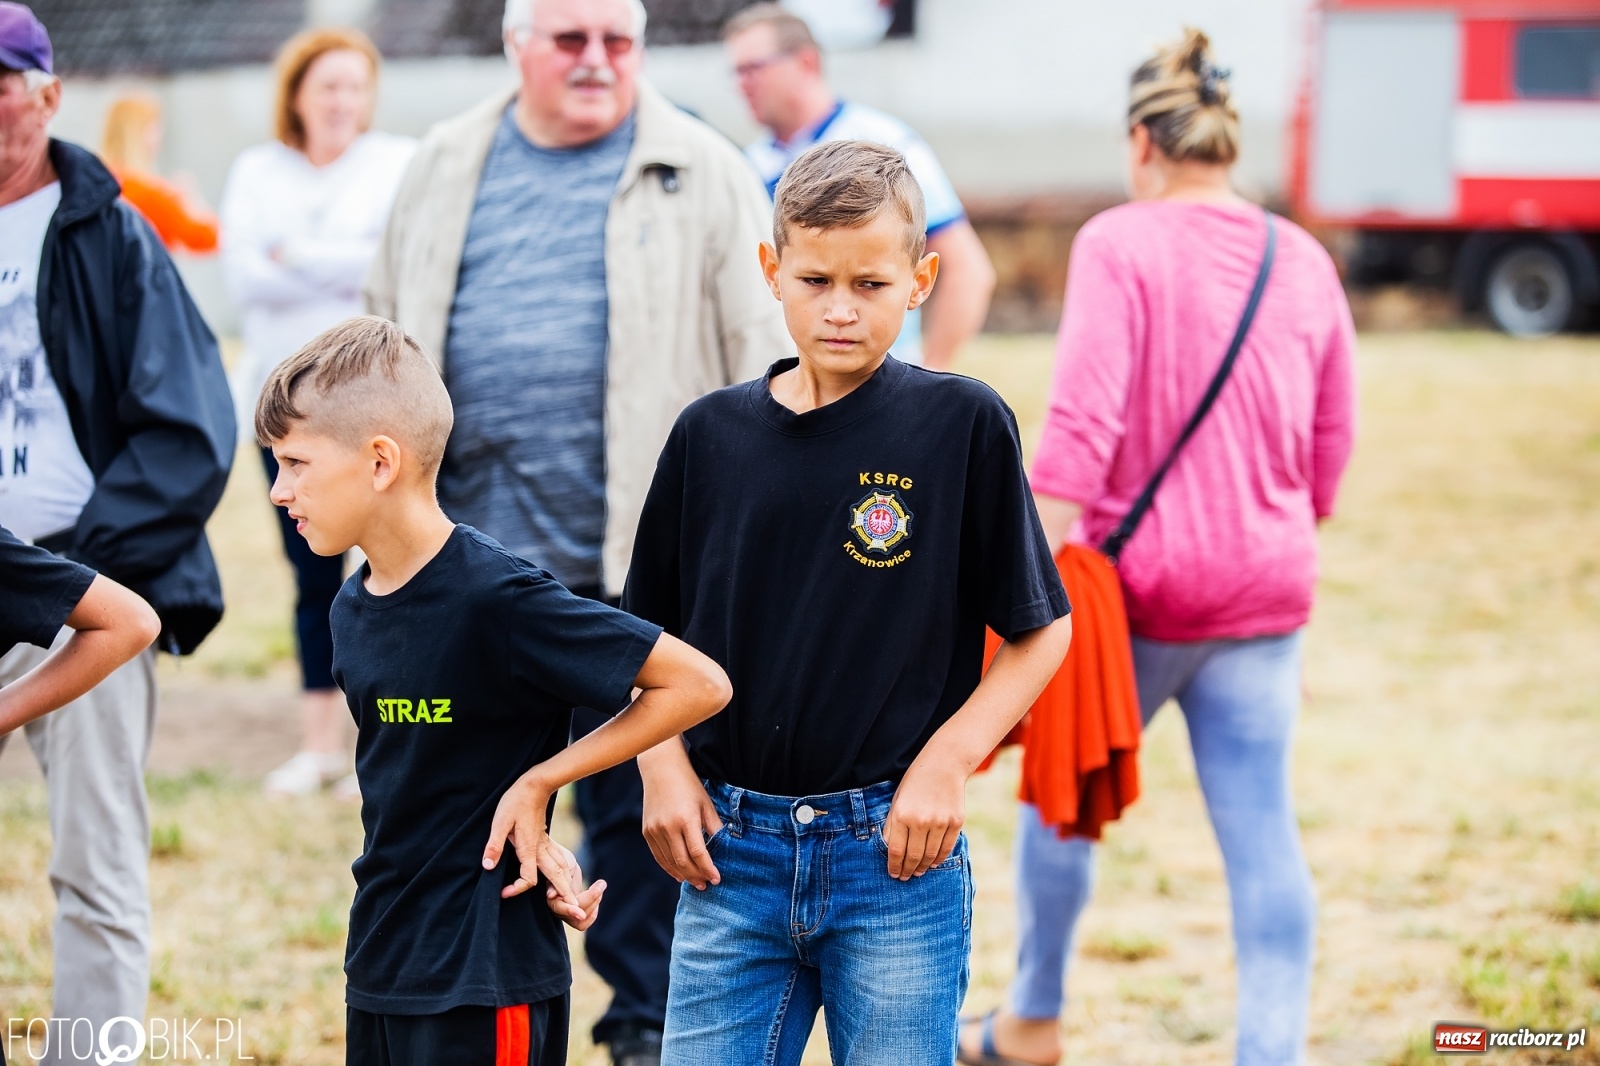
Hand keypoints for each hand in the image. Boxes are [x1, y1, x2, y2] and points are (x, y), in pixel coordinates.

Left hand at [482, 771, 580, 907]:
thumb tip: (488, 866)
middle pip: (558, 878)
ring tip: (573, 903)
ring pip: (563, 870)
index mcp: (529, 848)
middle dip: (567, 897)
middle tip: (577, 916)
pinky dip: (566, 874)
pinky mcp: (547, 842)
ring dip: (568, 887)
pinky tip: (566, 878)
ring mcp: (547, 846)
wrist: (535, 784)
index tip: (503, 893)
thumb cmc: (515, 802)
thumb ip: (494, 845)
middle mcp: (542, 850)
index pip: (528, 878)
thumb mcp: (500, 822)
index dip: (517, 889)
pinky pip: (562, 862)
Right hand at [542, 841, 605, 930]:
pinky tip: (598, 894)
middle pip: (575, 916)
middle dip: (590, 901)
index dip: (570, 911)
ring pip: (581, 921)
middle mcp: (556, 908)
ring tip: (600, 885)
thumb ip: (555, 880)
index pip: (559, 908)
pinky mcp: (575, 911)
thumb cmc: (558, 861)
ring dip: (594, 903)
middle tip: (601, 884)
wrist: (560, 861)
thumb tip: (551, 896)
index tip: (581, 914)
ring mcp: (566, 912)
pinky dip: (594, 909)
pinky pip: (586, 919)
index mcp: (550, 896)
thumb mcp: (559, 866)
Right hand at [641, 757, 722, 889]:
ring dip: (683, 875)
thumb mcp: (706, 804)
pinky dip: (669, 867)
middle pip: (683, 862)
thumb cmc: (689, 786)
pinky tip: (679, 874)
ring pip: (669, 862)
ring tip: (696, 882)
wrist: (661, 770)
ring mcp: (655, 830)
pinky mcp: (646, 831)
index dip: (708, 868)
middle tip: (706, 885)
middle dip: (696, 876)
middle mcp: (668, 827)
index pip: (698, 853)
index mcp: (686, 819)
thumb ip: (715, 827)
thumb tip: (726, 848)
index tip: (717, 878)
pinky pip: (658, 856)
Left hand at [883, 758, 965, 880]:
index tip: (894, 874)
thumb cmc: (916, 782)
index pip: (896, 850)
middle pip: (913, 856)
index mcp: (901, 815)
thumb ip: (893, 824)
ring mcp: (940, 822)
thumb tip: (891, 850)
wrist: (944, 765)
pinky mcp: (955, 822)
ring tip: (919, 872)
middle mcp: (920, 821)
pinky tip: (933, 863)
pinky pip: (946, 848)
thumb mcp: (897, 800)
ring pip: (930, 855)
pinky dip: (939, 858)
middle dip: (908, 870)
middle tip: (905, 877)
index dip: (894, 866)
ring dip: (923, 867)